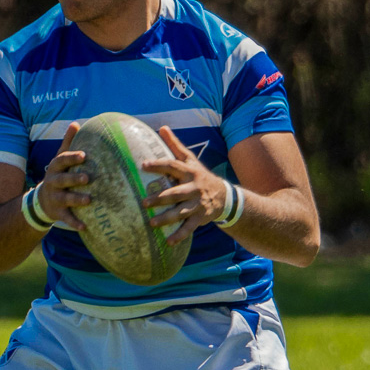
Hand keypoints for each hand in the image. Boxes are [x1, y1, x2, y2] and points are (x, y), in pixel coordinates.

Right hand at [37, 121, 90, 229]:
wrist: (41, 201)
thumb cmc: (58, 175)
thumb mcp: (59, 160)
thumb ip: (67, 143)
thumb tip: (76, 123)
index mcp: (55, 168)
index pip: (62, 160)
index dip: (72, 157)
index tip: (84, 155)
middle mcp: (53, 183)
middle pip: (62, 180)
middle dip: (74, 179)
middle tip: (87, 178)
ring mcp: (55, 198)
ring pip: (65, 199)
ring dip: (77, 199)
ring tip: (89, 200)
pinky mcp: (58, 213)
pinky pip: (66, 218)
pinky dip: (74, 223)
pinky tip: (84, 226)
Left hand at [140, 126, 230, 245]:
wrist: (225, 197)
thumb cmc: (200, 176)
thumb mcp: (191, 160)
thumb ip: (175, 145)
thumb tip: (162, 127)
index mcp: (189, 172)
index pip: (173, 166)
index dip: (159, 165)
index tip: (143, 165)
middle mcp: (193, 188)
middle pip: (175, 193)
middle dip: (160, 198)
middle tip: (144, 202)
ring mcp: (197, 204)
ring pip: (180, 212)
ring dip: (166, 218)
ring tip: (151, 223)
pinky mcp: (200, 218)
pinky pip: (189, 228)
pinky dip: (179, 236)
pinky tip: (168, 242)